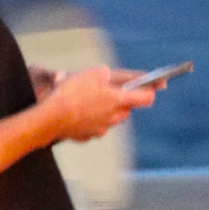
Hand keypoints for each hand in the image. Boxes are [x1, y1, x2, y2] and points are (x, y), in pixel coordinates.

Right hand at [31, 66, 158, 142]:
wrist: (51, 117)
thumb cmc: (73, 92)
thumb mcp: (96, 72)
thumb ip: (113, 76)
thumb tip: (117, 79)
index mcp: (119, 100)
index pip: (146, 98)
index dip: (151, 91)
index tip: (157, 86)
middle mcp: (114, 117)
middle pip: (125, 109)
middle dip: (120, 100)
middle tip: (106, 90)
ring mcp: (101, 129)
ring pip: (110, 118)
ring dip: (104, 110)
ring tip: (86, 100)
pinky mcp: (87, 136)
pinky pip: (94, 126)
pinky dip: (90, 120)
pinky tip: (77, 112)